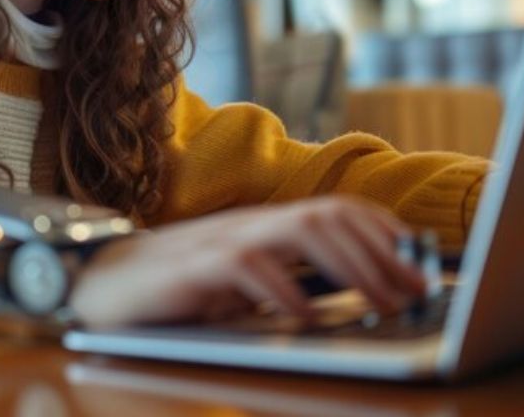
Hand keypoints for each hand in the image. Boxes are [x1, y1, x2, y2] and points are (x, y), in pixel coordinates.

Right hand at [67, 196, 426, 327]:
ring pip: (300, 229)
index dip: (383, 231)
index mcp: (266, 224)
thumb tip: (354, 292)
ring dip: (351, 264)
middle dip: (381, 251)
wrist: (104, 282)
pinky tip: (308, 316)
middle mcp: (251, 223)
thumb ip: (289, 277)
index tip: (418, 260)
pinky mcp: (195, 267)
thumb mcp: (246, 281)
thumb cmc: (179, 288)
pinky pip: (248, 267)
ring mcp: (223, 240)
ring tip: (381, 300)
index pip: (336, 208)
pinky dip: (284, 291)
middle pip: (328, 215)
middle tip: (415, 291)